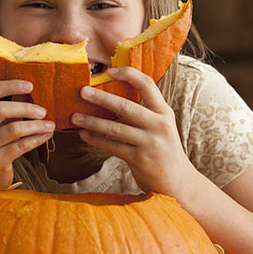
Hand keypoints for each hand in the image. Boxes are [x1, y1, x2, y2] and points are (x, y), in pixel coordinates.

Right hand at [0, 80, 54, 190]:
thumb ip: (9, 105)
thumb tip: (31, 88)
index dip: (10, 85)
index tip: (30, 85)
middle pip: (0, 109)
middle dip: (26, 108)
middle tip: (43, 111)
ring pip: (13, 129)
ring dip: (36, 125)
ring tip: (50, 124)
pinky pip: (20, 146)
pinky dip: (36, 139)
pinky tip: (46, 135)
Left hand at [71, 67, 195, 196]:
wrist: (178, 183)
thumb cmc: (163, 151)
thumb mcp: (160, 127)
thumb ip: (143, 113)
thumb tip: (111, 99)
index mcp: (164, 112)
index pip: (147, 85)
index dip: (128, 74)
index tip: (110, 71)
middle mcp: (159, 125)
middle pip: (126, 106)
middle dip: (101, 98)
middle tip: (82, 91)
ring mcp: (150, 143)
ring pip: (115, 128)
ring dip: (92, 122)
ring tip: (75, 117)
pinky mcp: (140, 159)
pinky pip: (113, 147)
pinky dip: (96, 140)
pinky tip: (84, 135)